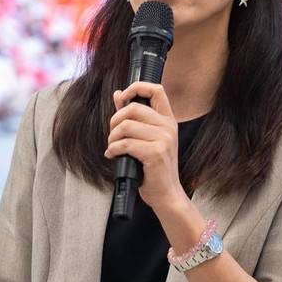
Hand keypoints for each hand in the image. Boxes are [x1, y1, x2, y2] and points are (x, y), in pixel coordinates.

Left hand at [107, 81, 185, 211]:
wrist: (166, 193)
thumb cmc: (154, 168)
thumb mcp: (146, 138)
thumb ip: (133, 116)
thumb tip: (118, 94)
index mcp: (168, 120)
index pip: (156, 90)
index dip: (136, 87)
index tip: (123, 97)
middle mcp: (168, 127)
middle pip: (133, 108)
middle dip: (115, 120)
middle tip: (113, 135)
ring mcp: (164, 140)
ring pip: (126, 126)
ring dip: (112, 137)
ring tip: (113, 147)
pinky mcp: (155, 153)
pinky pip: (125, 143)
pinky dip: (114, 149)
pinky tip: (113, 155)